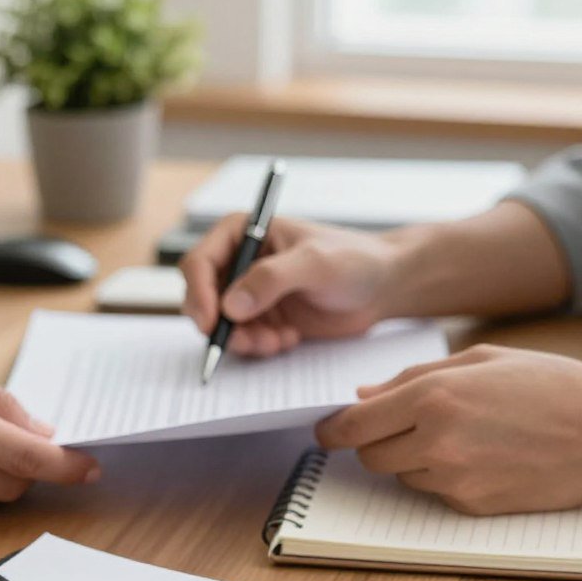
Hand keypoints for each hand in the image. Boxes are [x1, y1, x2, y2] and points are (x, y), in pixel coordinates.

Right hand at [181, 214, 404, 356]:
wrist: (382, 286)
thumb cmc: (353, 260)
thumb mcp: (314, 263)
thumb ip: (271, 279)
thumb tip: (230, 306)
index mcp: (242, 233)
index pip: (199, 263)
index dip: (199, 294)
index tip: (212, 322)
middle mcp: (239, 263)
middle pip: (203, 299)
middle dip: (222, 326)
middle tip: (250, 341)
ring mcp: (250, 294)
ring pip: (222, 326)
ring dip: (244, 340)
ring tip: (278, 341)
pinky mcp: (264, 319)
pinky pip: (245, 340)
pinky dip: (260, 347)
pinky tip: (289, 339)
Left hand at [316, 345, 581, 514]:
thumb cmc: (553, 386)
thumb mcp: (482, 360)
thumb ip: (414, 378)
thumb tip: (363, 397)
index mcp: (433, 397)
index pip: (354, 424)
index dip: (333, 429)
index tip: (326, 431)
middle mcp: (436, 442)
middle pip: (370, 456)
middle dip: (375, 442)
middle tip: (401, 426)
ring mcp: (454, 479)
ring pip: (403, 475)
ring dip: (412, 458)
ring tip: (463, 435)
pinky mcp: (472, 506)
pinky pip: (436, 492)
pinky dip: (444, 477)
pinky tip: (484, 457)